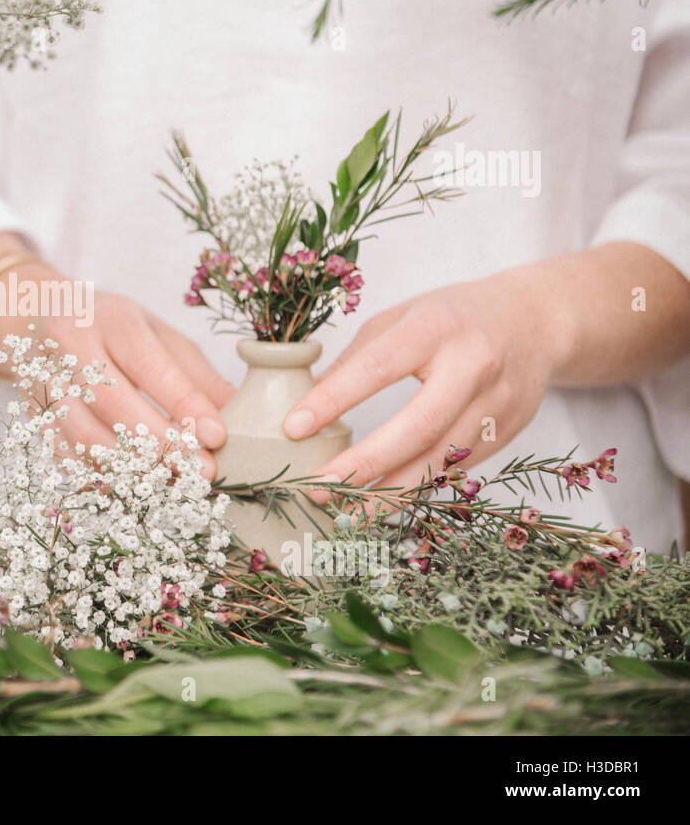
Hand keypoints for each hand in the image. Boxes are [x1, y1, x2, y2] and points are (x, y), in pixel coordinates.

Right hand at [0, 257, 235, 477]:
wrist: (36, 316)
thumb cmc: (110, 327)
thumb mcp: (156, 333)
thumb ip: (195, 373)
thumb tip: (242, 413)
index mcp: (111, 319)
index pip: (149, 364)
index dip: (184, 403)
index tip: (217, 435)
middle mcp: (71, 347)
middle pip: (114, 403)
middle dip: (161, 444)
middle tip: (200, 471)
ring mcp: (46, 382)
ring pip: (85, 435)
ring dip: (131, 467)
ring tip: (172, 484)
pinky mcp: (34, 415)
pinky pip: (67, 454)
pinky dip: (101, 475)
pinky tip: (134, 487)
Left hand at [281, 268, 571, 493]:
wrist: (536, 321)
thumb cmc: (453, 316)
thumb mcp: (400, 318)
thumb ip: (355, 359)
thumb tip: (303, 401)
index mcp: (435, 328)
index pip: (377, 367)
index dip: (333, 399)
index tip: (292, 427)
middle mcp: (472, 367)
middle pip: (417, 427)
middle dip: (363, 464)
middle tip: (315, 487)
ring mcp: (496, 405)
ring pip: (438, 461)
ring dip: (387, 494)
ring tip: (342, 513)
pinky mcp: (507, 434)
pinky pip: (454, 472)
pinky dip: (414, 492)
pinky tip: (381, 504)